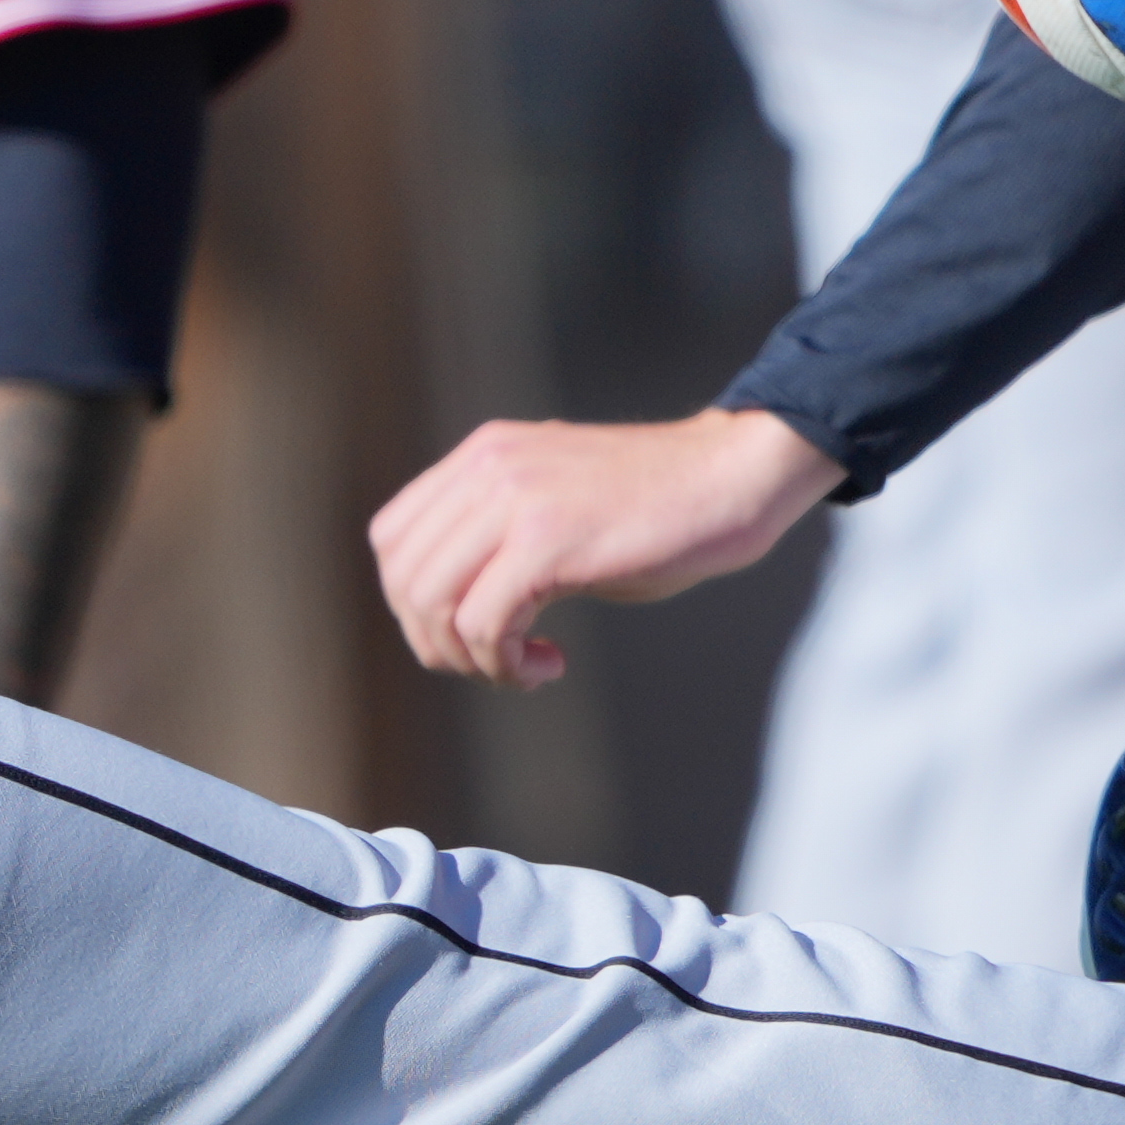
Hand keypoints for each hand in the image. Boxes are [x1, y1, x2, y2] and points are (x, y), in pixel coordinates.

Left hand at [369, 408, 842, 685]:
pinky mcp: (549, 538)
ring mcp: (515, 498)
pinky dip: (506, 664)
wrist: (732, 478)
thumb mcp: (556, 505)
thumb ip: (499, 533)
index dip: (415, 605)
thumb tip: (449, 606)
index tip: (472, 635)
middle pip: (403, 578)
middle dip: (438, 644)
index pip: (391, 538)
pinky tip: (552, 664)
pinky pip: (484, 623)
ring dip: (472, 659)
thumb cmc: (658, 509)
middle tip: (498, 665)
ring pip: (433, 604)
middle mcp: (488, 467)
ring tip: (525, 668)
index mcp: (483, 456)